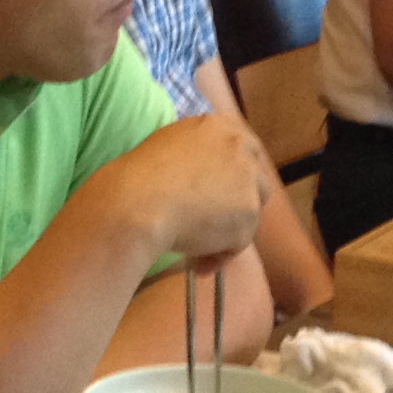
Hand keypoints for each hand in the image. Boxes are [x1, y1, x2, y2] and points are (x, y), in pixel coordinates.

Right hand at [101, 111, 274, 263]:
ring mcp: (247, 177)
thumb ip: (192, 157)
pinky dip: (220, 255)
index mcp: (214, 126)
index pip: (243, 147)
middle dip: (241, 205)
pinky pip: (239, 242)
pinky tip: (197, 265)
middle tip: (218, 227)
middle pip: (256, 180)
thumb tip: (197, 181)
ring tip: (199, 253)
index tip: (224, 195)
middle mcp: (237, 146)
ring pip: (250, 214)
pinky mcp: (249, 210)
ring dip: (229, 233)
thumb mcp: (165, 151)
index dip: (235, 175)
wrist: (137, 202)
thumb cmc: (136, 180)